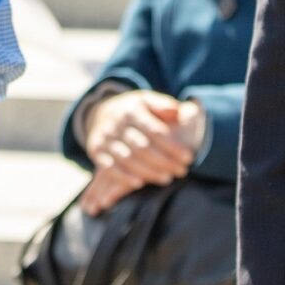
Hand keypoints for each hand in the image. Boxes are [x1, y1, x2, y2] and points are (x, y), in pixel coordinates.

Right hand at [83, 88, 199, 180]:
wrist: (100, 113)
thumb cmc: (133, 110)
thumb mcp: (147, 101)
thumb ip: (163, 105)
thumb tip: (177, 111)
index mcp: (132, 110)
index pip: (155, 131)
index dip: (172, 146)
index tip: (188, 157)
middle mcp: (116, 124)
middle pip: (142, 147)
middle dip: (164, 161)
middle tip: (182, 171)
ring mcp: (104, 138)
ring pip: (127, 159)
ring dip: (148, 171)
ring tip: (167, 179)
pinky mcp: (95, 151)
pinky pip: (109, 167)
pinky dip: (123, 177)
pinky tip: (139, 184)